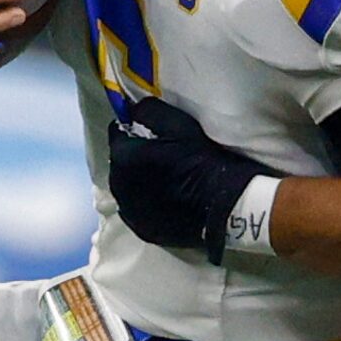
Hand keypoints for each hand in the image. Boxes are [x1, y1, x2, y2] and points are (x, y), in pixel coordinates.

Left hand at [110, 96, 275, 262]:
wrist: (223, 205)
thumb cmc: (201, 160)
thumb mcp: (178, 124)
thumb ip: (149, 111)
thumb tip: (133, 110)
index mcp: (123, 157)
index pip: (117, 133)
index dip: (134, 130)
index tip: (151, 133)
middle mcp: (118, 186)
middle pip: (120, 163)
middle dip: (134, 157)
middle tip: (160, 156)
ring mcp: (130, 211)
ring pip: (126, 188)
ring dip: (138, 181)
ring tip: (163, 180)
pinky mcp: (142, 230)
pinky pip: (137, 210)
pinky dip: (145, 203)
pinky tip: (165, 200)